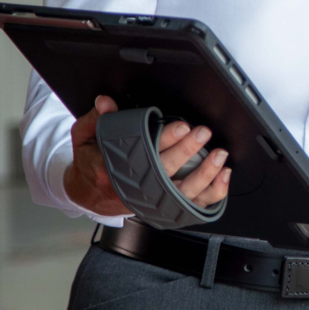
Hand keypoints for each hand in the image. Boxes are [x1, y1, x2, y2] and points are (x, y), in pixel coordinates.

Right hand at [62, 95, 231, 214]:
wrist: (89, 195)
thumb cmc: (90, 163)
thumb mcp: (85, 137)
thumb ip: (97, 119)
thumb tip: (106, 101)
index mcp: (113, 169)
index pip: (143, 152)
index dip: (165, 139)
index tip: (182, 127)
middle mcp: (135, 188)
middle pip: (166, 171)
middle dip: (187, 151)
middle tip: (203, 134)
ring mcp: (152, 200)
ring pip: (183, 192)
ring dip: (205, 174)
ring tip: (218, 155)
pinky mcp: (164, 208)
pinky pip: (193, 205)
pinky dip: (211, 192)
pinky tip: (222, 176)